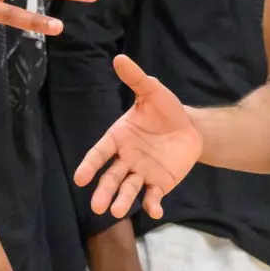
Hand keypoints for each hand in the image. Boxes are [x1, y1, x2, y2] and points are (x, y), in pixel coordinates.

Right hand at [75, 56, 202, 219]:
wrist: (190, 128)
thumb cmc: (166, 109)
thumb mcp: (152, 91)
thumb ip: (136, 79)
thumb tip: (119, 58)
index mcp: (118, 138)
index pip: (99, 153)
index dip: (89, 166)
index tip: (79, 178)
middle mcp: (126, 158)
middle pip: (110, 177)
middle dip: (103, 191)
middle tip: (97, 207)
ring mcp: (142, 173)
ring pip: (128, 189)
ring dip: (122, 201)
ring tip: (117, 212)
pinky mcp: (159, 184)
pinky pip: (153, 197)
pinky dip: (152, 205)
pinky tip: (154, 211)